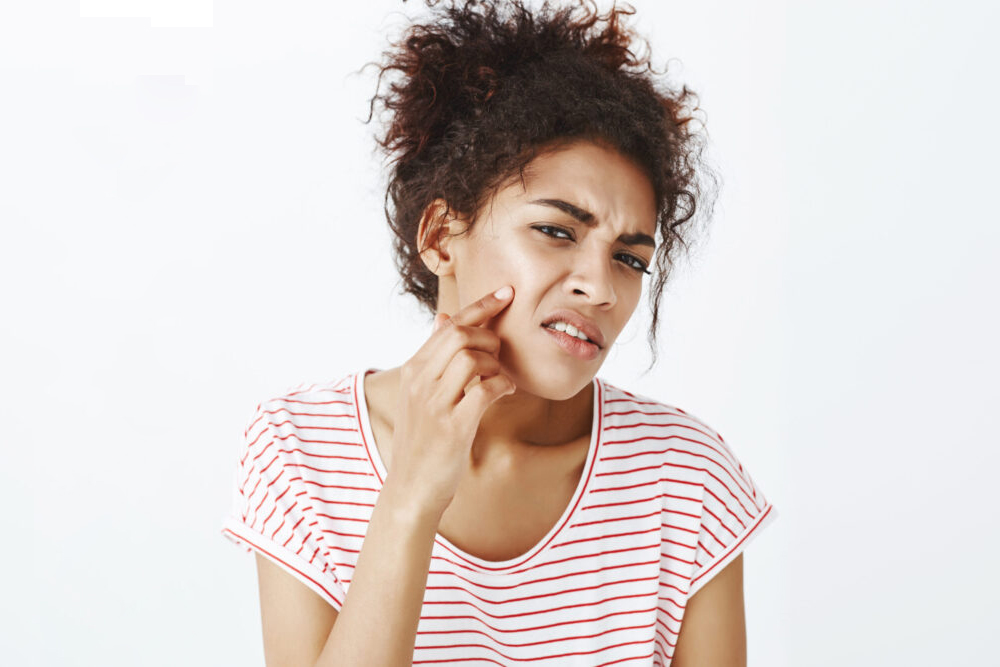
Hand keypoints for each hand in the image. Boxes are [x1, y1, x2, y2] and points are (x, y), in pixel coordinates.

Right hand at [383, 285, 515, 518]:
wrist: (411, 488)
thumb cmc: (423, 439)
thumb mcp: (421, 393)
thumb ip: (433, 357)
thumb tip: (444, 318)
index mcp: (414, 370)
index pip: (450, 326)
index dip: (481, 305)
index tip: (506, 292)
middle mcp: (420, 382)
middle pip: (460, 335)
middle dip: (489, 337)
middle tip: (498, 354)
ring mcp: (435, 404)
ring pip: (471, 358)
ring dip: (494, 363)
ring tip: (496, 377)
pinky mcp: (452, 428)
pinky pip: (484, 391)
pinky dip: (500, 386)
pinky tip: (503, 392)